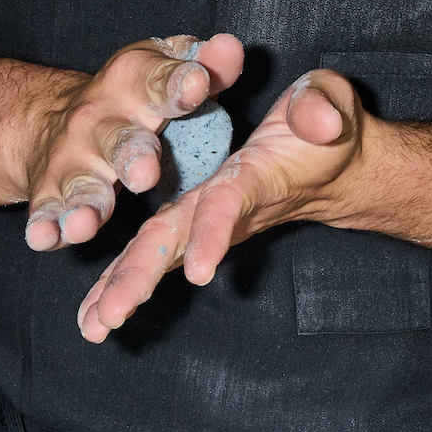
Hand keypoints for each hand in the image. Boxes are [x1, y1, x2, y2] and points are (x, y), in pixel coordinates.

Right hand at [21, 35, 244, 250]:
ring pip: (79, 184)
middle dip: (130, 156)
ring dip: (83, 204)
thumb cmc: (128, 99)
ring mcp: (70, 160)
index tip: (197, 85)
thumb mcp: (162, 73)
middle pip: (116, 140)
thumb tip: (230, 48)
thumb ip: (205, 67)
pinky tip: (45, 237)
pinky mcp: (48, 193)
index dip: (176, 82)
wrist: (48, 118)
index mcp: (131, 85)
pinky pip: (46, 212)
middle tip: (146, 174)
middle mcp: (97, 121)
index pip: (156, 80)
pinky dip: (45, 226)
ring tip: (87, 223)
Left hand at [77, 69, 369, 341]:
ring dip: (123, 289)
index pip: (227, 206)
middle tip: (107, 318)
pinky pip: (156, 250)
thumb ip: (322, 108)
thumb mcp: (332, 104)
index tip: (199, 273)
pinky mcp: (197, 217)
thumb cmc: (329, 131)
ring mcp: (207, 216)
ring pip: (159, 253)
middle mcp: (223, 208)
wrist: (339, 165)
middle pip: (175, 243)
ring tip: (92, 328)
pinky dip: (123, 279)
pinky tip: (94, 313)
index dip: (213, 234)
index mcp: (253, 178)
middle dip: (140, 279)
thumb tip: (321, 121)